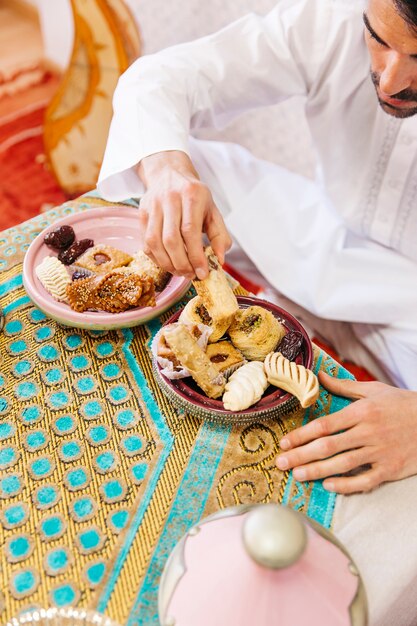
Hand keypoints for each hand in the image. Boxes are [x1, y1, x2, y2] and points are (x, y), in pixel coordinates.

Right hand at [137, 150, 231, 278]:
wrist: (170, 174)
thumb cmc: (195, 197)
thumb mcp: (213, 211)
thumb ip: (220, 236)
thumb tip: (220, 260)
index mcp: (191, 195)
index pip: (190, 231)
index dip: (196, 256)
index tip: (202, 273)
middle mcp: (170, 199)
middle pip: (171, 239)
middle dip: (181, 263)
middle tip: (190, 275)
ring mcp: (153, 206)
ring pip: (154, 242)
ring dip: (167, 263)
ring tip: (179, 272)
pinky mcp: (142, 213)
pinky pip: (145, 242)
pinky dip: (156, 258)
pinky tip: (167, 263)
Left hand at [276, 371, 416, 493]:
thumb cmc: (403, 404)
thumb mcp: (374, 390)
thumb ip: (344, 386)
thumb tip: (318, 377)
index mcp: (362, 412)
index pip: (324, 425)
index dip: (301, 435)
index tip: (284, 443)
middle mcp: (369, 432)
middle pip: (328, 446)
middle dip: (301, 456)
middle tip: (280, 463)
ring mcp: (380, 453)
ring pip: (342, 465)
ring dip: (316, 471)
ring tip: (297, 475)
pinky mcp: (390, 470)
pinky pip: (365, 481)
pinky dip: (346, 485)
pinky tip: (328, 485)